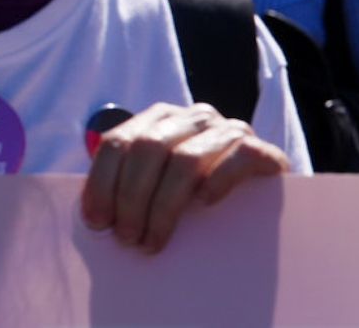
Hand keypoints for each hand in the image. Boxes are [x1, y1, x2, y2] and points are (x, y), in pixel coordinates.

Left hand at [81, 102, 287, 253]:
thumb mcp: (158, 183)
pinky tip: (204, 206)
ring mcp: (227, 129)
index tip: (97, 222)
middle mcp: (191, 117)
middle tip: (126, 238)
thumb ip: (130, 186)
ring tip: (153, 241)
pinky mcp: (260, 149)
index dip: (102, 182)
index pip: (118, 142)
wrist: (263, 194)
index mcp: (158, 119)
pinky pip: (236, 158)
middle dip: (131, 198)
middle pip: (148, 149)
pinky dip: (216, 182)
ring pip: (185, 160)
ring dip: (163, 206)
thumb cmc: (197, 193)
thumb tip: (95, 218)